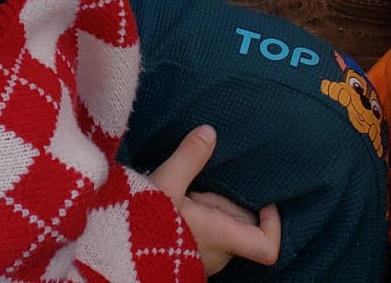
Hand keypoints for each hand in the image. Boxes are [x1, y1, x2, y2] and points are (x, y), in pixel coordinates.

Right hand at [149, 127, 281, 275]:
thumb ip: (189, 156)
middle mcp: (219, 254)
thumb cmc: (145, 222)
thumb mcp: (166, 183)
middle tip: (205, 180)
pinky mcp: (188, 257)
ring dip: (212, 209)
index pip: (267, 247)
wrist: (117, 252)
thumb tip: (209, 131)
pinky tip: (178, 202)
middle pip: (242, 227)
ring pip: (223, 230)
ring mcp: (204, 259)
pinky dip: (199, 218)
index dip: (273, 224)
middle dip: (229, 202)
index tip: (263, 199)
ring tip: (188, 189)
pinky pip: (205, 236)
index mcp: (222, 236)